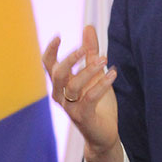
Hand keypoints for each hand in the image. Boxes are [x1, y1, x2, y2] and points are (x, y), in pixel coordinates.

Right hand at [41, 24, 122, 161]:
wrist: (103, 134)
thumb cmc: (97, 103)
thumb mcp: (95, 74)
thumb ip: (90, 52)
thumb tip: (88, 26)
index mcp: (61, 84)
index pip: (48, 65)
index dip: (50, 51)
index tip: (59, 36)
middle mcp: (61, 96)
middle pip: (57, 74)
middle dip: (71, 59)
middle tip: (86, 49)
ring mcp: (70, 108)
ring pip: (73, 86)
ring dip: (89, 70)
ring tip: (105, 59)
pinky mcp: (83, 117)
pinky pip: (89, 98)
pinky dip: (101, 84)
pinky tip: (113, 73)